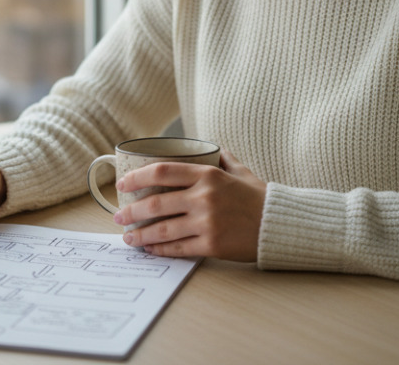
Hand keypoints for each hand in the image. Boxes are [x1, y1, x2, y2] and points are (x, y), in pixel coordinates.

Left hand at [112, 150, 264, 260]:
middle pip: (156, 203)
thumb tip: (207, 147)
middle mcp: (204, 197)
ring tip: (128, 237)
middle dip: (132, 211)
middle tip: (119, 216)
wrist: (279, 225)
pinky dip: (159, 250)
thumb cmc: (258, 197)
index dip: (137, 177)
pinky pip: (178, 248)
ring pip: (162, 230)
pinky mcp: (212, 244)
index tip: (122, 184)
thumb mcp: (239, 170)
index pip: (162, 171)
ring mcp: (207, 222)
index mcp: (207, 175)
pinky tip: (150, 249)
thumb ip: (221, 158)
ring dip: (140, 235)